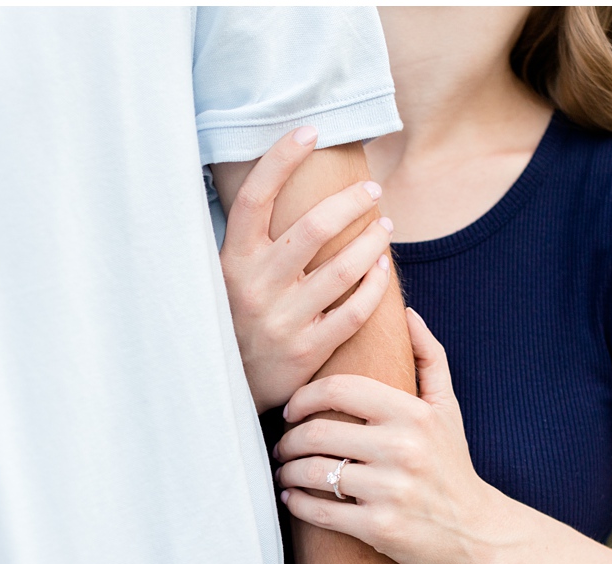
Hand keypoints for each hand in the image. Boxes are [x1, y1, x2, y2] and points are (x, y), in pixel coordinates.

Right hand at [221, 127, 395, 411]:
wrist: (226, 387)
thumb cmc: (233, 317)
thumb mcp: (225, 274)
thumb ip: (250, 238)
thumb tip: (277, 177)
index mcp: (231, 260)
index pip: (256, 196)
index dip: (281, 157)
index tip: (311, 130)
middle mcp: (255, 286)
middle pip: (314, 227)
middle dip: (351, 202)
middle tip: (372, 189)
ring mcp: (282, 320)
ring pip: (342, 268)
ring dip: (373, 240)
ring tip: (386, 225)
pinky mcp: (307, 349)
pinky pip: (354, 311)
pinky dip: (374, 285)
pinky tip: (383, 267)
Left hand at [275, 309, 506, 563]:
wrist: (476, 530)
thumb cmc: (453, 464)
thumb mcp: (448, 408)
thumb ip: (429, 357)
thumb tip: (407, 314)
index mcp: (412, 414)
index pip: (339, 390)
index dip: (304, 396)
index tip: (293, 408)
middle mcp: (402, 450)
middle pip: (318, 433)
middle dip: (289, 439)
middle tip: (283, 445)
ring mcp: (390, 491)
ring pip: (313, 473)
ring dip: (288, 471)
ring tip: (285, 470)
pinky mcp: (380, 528)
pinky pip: (321, 512)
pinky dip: (297, 504)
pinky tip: (293, 497)